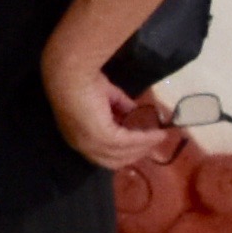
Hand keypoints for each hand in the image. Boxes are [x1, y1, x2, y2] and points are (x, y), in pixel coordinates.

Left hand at [44, 57, 184, 173]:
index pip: (103, 154)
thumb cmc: (81, 80)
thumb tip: (133, 110)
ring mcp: (92, 144)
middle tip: (152, 146)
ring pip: (124, 154)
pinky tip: (158, 134)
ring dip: (144, 147)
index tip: (139, 145)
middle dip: (135, 154)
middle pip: (114, 160)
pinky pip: (130, 142)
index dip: (122, 151)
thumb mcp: (104, 97)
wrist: (72, 71)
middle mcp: (83, 146)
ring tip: (159, 139)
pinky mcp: (104, 137)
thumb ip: (118, 106)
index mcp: (78, 138)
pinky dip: (145, 139)